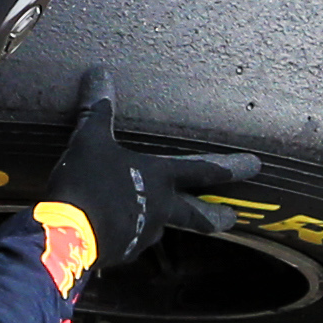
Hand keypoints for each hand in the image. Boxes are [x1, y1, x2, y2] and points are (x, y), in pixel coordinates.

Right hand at [34, 71, 262, 281]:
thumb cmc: (87, 182)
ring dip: (166, 220)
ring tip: (161, 216)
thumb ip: (97, 108)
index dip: (230, 166)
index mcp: (158, 178)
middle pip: (197, 215)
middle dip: (217, 215)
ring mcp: (143, 233)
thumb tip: (99, 73)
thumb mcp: (90, 138)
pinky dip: (130, 229)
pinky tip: (120, 225)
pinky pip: (132, 237)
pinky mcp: (123, 249)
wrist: (68, 234)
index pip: (202, 170)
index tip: (254, 166)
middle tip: (233, 217)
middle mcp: (159, 209)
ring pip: (162, 225)